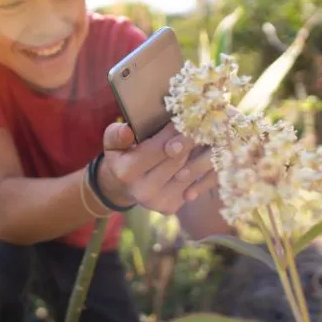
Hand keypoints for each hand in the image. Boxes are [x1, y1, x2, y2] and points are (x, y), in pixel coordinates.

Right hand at [97, 121, 217, 214]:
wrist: (123, 187)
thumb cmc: (121, 156)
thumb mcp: (112, 143)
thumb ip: (115, 135)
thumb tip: (127, 131)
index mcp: (127, 172)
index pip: (159, 147)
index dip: (175, 130)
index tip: (188, 115)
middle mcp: (144, 191)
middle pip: (177, 160)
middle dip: (192, 139)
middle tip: (204, 122)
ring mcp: (159, 202)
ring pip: (190, 173)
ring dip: (202, 153)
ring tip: (209, 135)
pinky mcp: (172, 207)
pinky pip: (195, 186)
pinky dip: (203, 169)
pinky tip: (207, 154)